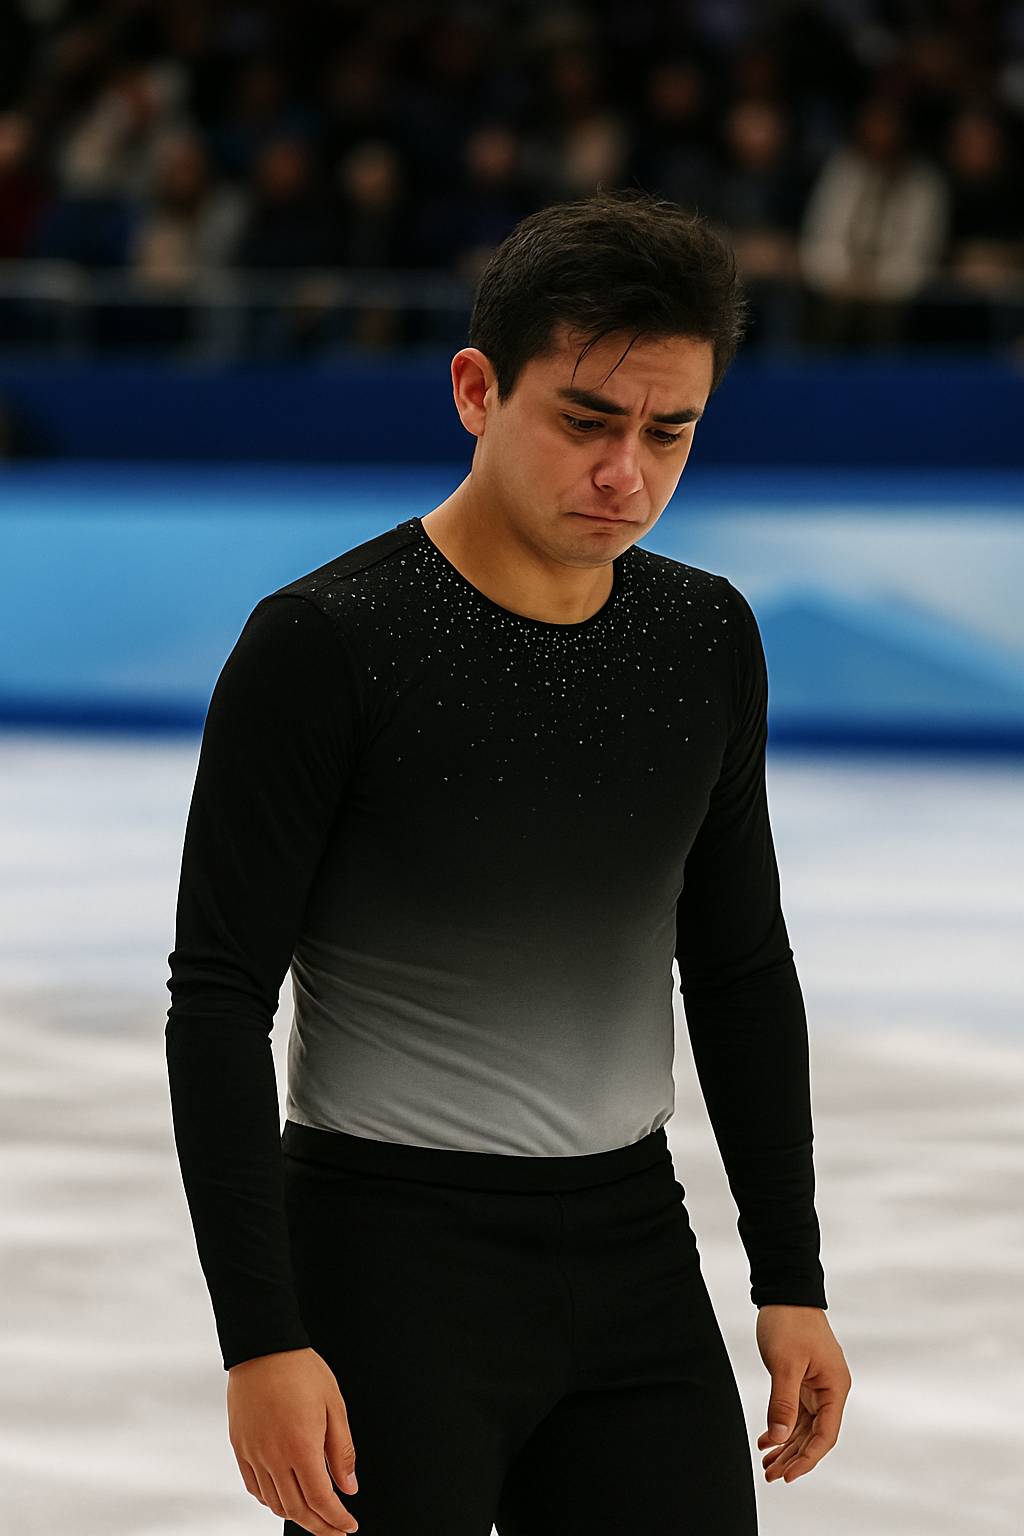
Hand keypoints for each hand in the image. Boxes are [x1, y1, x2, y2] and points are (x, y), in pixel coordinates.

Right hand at [227, 1347, 358, 1533]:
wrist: (263, 1347)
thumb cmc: (300, 1370)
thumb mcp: (334, 1405)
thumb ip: (342, 1451)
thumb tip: (348, 1487)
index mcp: (301, 1446)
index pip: (321, 1500)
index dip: (336, 1519)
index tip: (348, 1526)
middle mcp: (274, 1456)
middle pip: (297, 1510)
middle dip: (320, 1526)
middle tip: (335, 1529)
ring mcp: (253, 1454)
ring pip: (274, 1504)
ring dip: (296, 1516)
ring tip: (314, 1515)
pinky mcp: (240, 1448)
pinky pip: (254, 1487)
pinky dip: (271, 1501)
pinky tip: (284, 1498)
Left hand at [755, 1305, 849, 1483]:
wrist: (785, 1291)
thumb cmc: (790, 1321)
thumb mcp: (785, 1364)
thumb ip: (783, 1402)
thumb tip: (779, 1437)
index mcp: (835, 1387)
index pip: (825, 1435)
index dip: (807, 1458)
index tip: (788, 1475)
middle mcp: (830, 1389)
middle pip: (814, 1434)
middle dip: (793, 1456)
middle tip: (770, 1474)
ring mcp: (817, 1384)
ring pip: (803, 1425)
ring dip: (785, 1444)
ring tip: (766, 1463)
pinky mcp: (803, 1378)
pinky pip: (795, 1411)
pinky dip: (781, 1425)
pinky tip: (765, 1439)